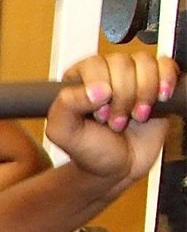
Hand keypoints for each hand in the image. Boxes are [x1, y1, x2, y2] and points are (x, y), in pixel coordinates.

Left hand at [45, 52, 178, 185]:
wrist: (119, 168)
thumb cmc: (90, 149)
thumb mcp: (63, 133)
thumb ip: (66, 106)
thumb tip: (98, 89)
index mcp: (78, 78)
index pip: (95, 65)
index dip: (100, 89)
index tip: (101, 114)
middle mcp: (106, 73)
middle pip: (121, 63)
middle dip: (122, 97)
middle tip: (116, 122)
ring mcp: (132, 77)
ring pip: (145, 63)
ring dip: (144, 92)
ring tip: (136, 116)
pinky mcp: (157, 83)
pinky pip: (166, 66)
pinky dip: (166, 81)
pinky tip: (159, 100)